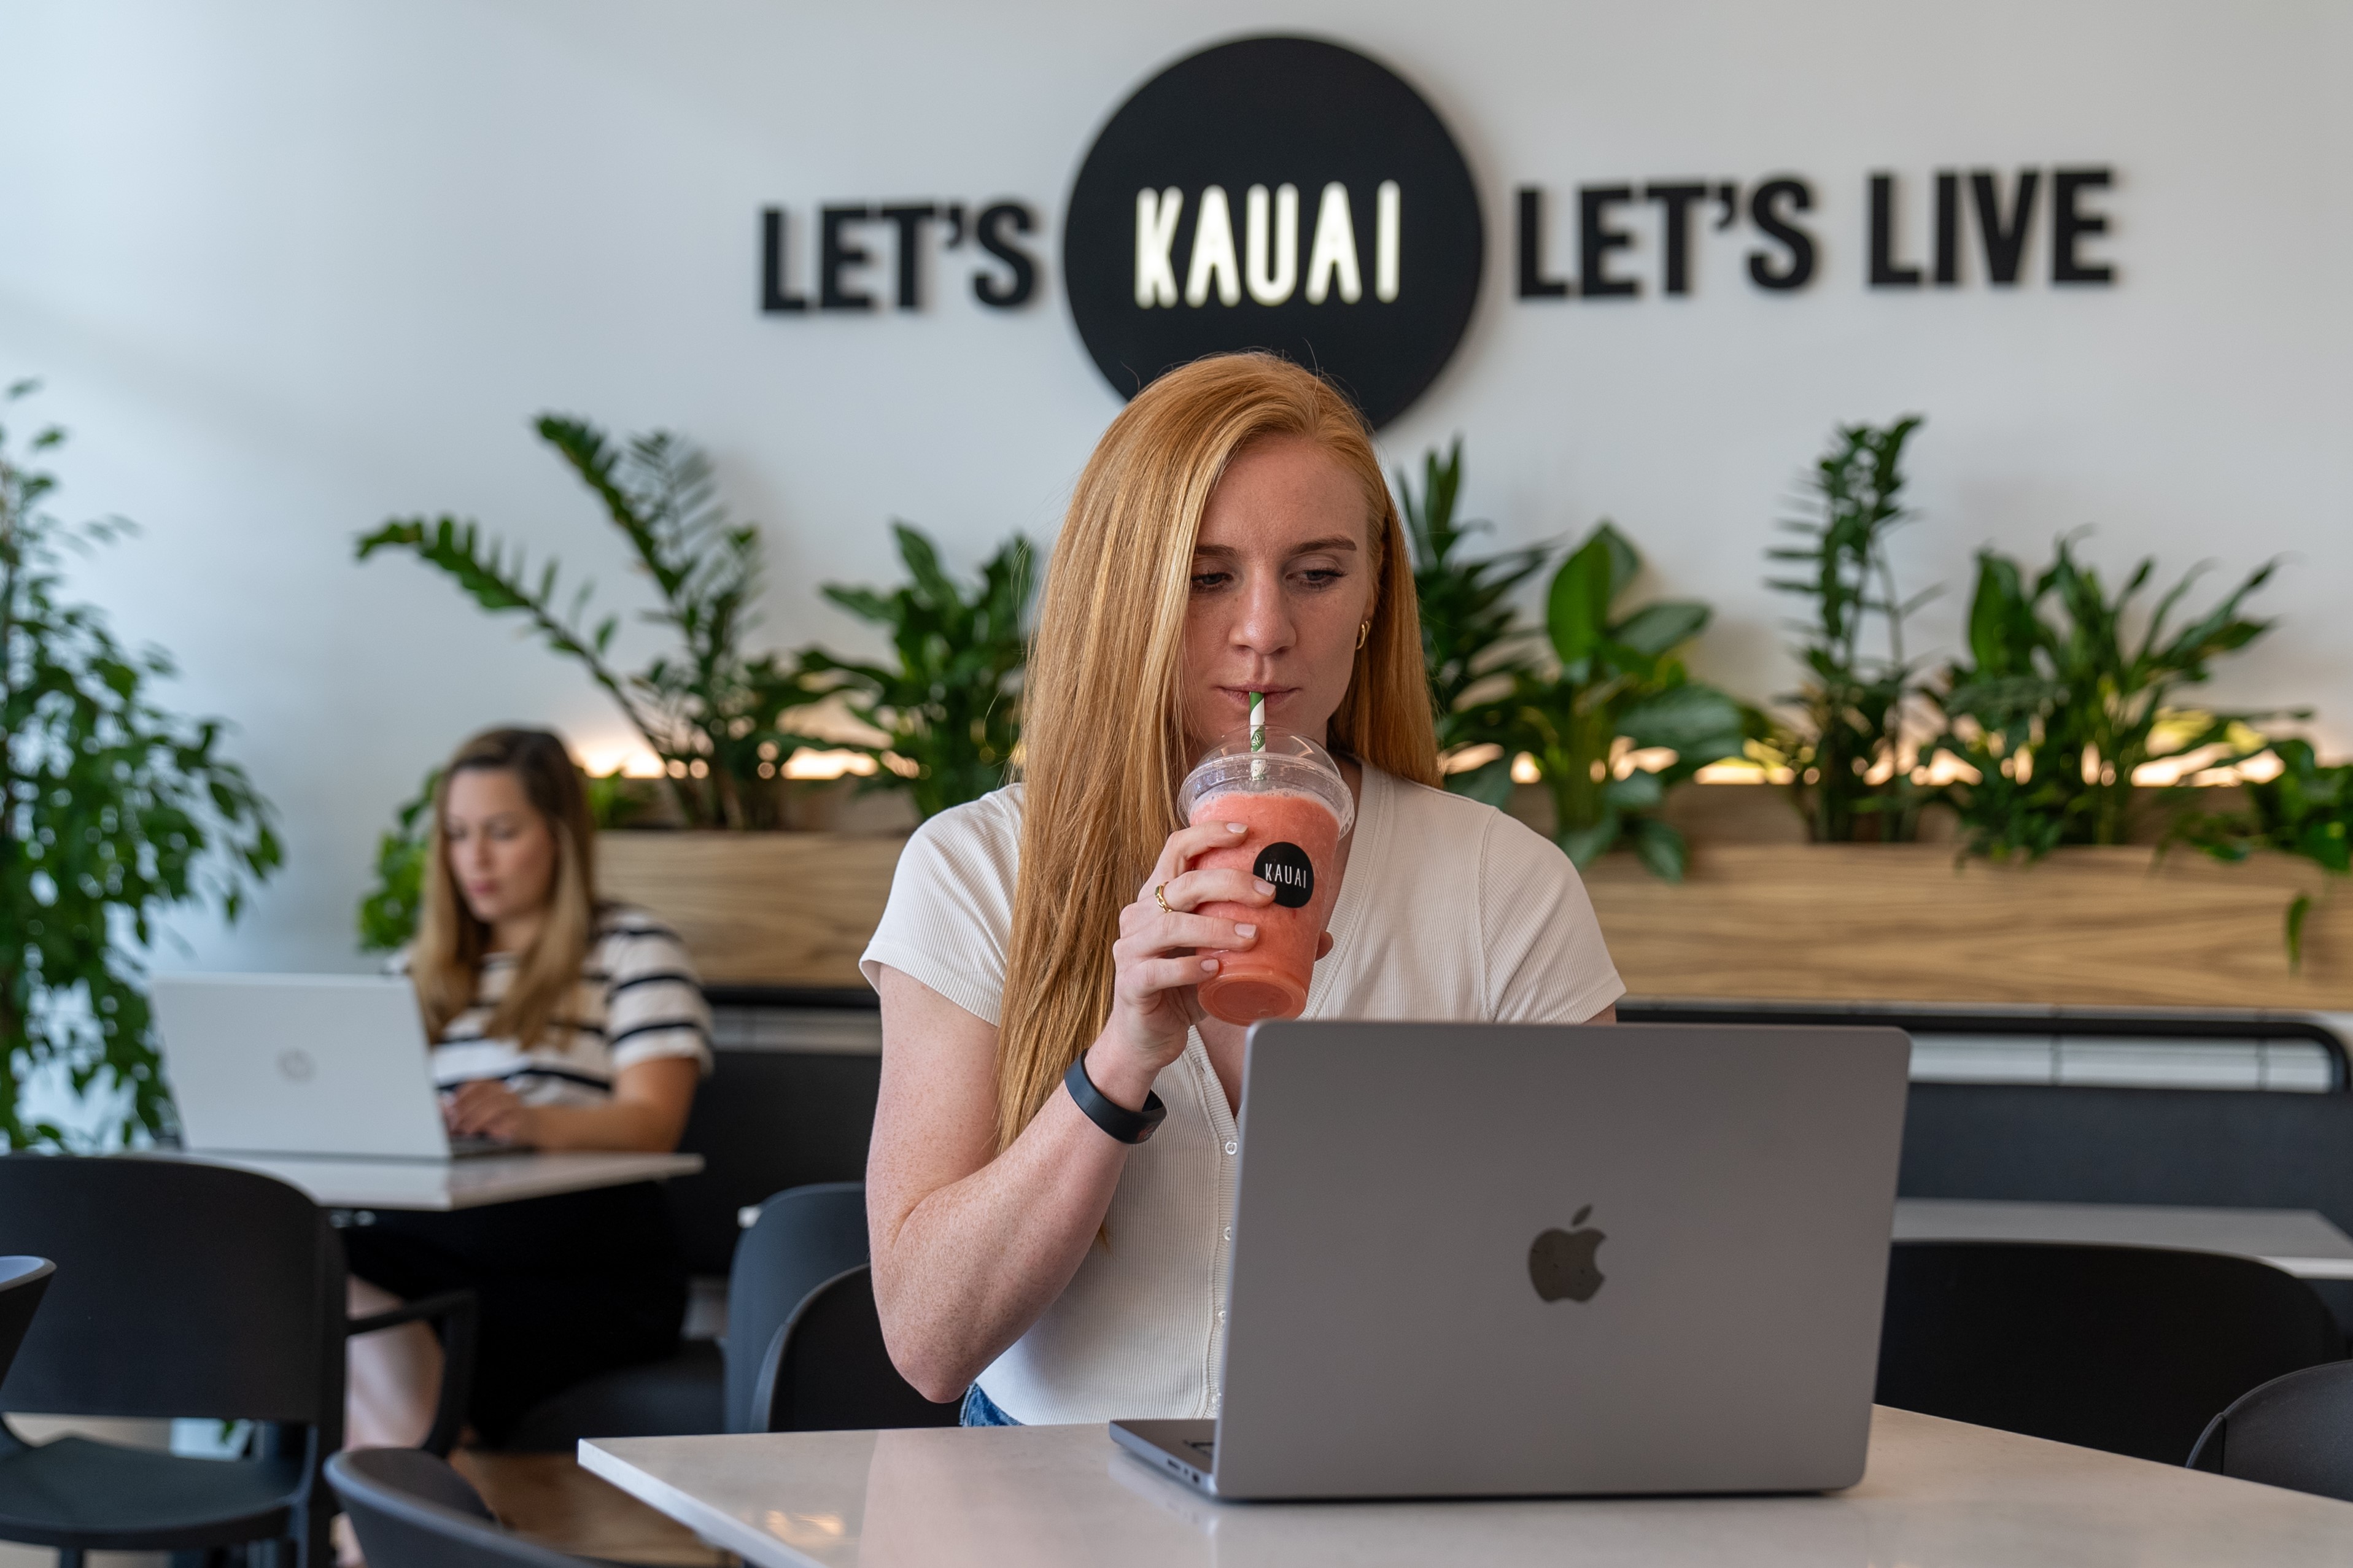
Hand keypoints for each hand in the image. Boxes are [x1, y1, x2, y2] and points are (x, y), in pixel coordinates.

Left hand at [442, 1080, 537, 1144]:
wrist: (532, 1125)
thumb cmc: (500, 1118)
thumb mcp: (482, 1109)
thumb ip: (463, 1108)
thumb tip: (442, 1107)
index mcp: (492, 1086)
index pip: (474, 1084)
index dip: (460, 1096)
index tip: (450, 1111)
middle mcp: (504, 1092)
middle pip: (483, 1095)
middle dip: (466, 1110)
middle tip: (454, 1125)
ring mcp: (515, 1105)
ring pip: (496, 1106)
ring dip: (478, 1119)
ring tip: (467, 1131)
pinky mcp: (522, 1120)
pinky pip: (509, 1120)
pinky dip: (497, 1126)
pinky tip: (488, 1133)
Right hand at [1089, 821, 1276, 1107]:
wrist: (1147, 1038)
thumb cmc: (1182, 990)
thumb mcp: (1224, 960)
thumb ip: (1263, 944)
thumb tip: (1321, 937)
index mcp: (1159, 898)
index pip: (1177, 850)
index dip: (1208, 835)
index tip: (1245, 832)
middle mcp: (1139, 916)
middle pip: (1182, 883)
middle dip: (1230, 883)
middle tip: (1268, 894)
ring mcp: (1131, 949)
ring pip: (1171, 925)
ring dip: (1216, 927)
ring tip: (1251, 936)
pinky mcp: (1131, 983)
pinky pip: (1158, 970)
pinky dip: (1189, 968)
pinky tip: (1214, 970)